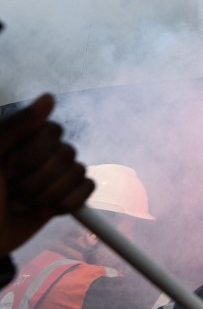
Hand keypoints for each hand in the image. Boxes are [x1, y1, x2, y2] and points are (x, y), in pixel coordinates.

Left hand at [0, 95, 92, 255]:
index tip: (8, 169)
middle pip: (68, 154)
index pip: (53, 132)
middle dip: (38, 180)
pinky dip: (68, 202)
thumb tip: (49, 97)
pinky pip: (87, 188)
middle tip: (12, 190)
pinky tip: (45, 210)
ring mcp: (55, 175)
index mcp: (23, 139)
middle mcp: (42, 153)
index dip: (34, 154)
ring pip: (78, 173)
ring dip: (49, 194)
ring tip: (22, 203)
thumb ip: (17, 126)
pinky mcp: (66, 195)